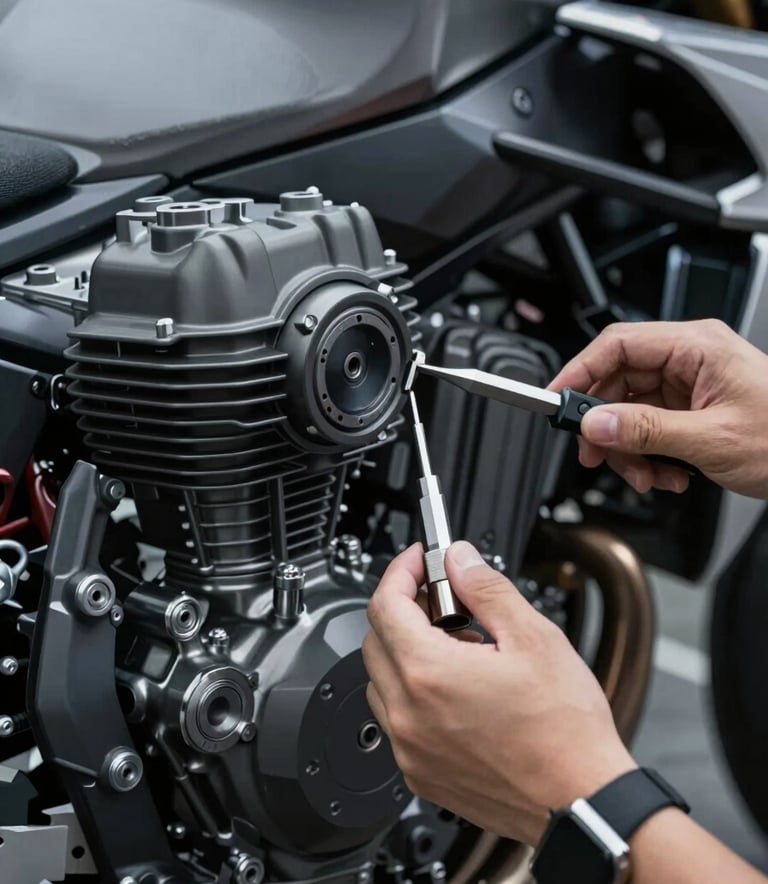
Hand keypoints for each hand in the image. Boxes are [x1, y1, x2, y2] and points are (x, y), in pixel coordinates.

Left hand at [363, 541, 635, 845]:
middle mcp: (408, 714)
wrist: (583, 800)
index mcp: (429, 673)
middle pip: (376, 639)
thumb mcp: (533, 637)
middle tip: (446, 602)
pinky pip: (397, 720)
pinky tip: (458, 691)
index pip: (386, 603)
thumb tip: (460, 560)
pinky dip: (414, 695)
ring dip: (407, 653)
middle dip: (405, 610)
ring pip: (382, 681)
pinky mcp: (420, 774)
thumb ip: (486, 589)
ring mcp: (410, 749)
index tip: (420, 561)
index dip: (402, 571)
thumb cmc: (566, 730)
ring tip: (460, 650)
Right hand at [549, 319, 767, 496]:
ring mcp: (689, 385)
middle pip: (617, 382)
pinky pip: (649, 428)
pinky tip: (667, 475)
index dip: (579, 371)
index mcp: (696, 346)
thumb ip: (646, 430)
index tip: (556, 400)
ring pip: (629, 411)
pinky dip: (648, 456)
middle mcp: (689, 359)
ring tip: (645, 476)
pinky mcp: (691, 410)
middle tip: (595, 454)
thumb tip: (595, 423)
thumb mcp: (711, 438)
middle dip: (604, 424)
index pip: (618, 345)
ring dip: (628, 449)